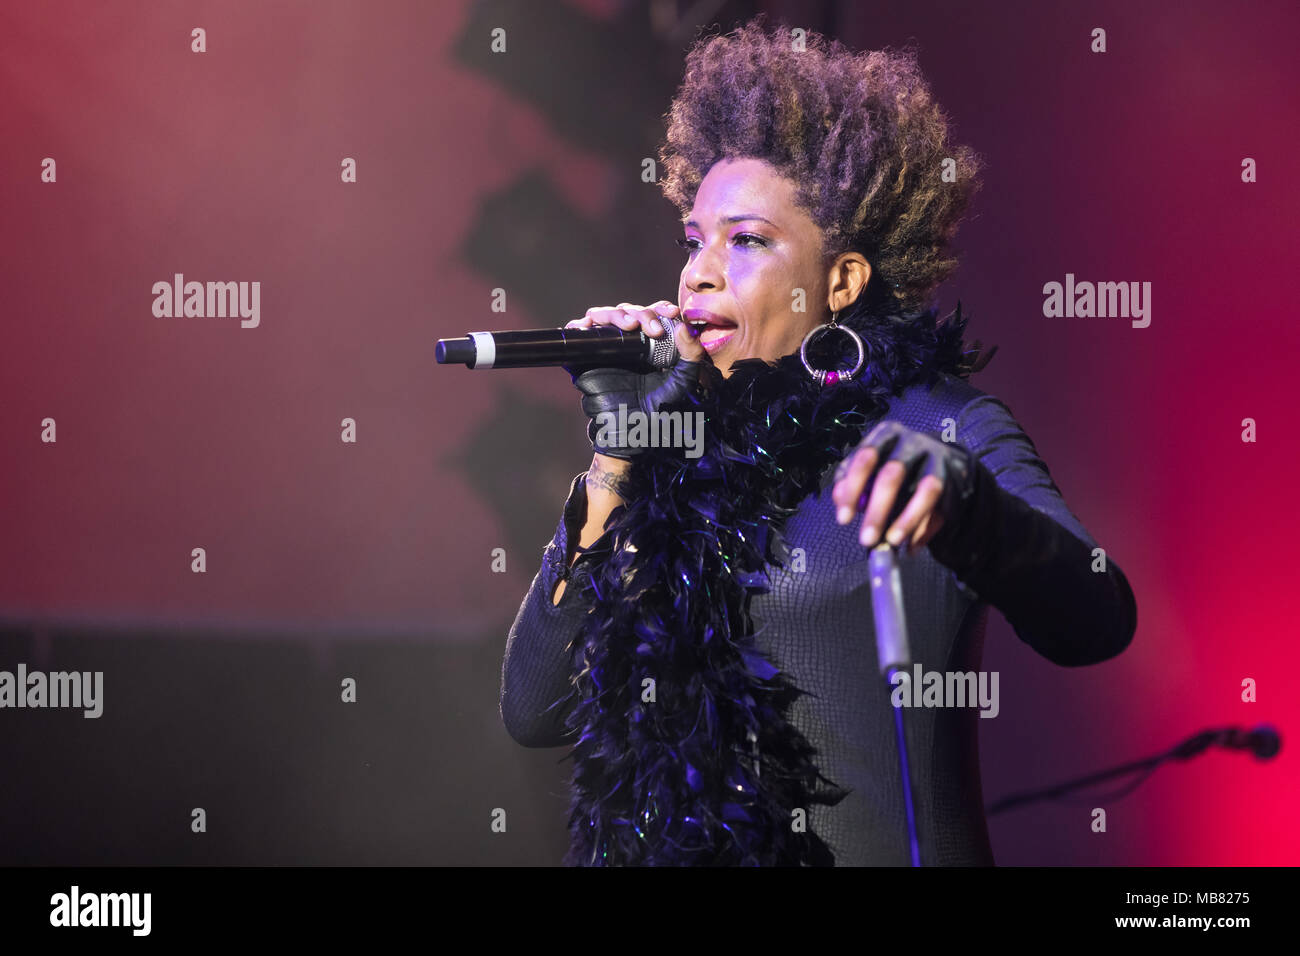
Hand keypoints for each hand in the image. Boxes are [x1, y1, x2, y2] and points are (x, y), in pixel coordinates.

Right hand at [564, 301, 707, 459]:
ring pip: (603, 316)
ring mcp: (603, 347)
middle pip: (627, 311)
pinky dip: (578, 325)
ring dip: (616, 315)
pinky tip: (589, 325)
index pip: (651, 314)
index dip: (660, 308)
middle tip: (655, 330)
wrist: (633, 428)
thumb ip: (691, 355)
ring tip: (630, 326)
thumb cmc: (658, 407)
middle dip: (642, 315)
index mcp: (647, 341)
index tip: (673, 313)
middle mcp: (624, 340)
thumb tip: (684, 326)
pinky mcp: (583, 357)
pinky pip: (576, 334)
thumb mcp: (682, 380)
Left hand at [831, 421, 977, 552]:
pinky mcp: (955, 480)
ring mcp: (937, 459)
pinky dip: (925, 530)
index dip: (852, 490)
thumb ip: (850, 480)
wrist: (940, 459)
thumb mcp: (870, 466)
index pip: (865, 458)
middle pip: (893, 474)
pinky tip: (911, 547)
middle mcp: (913, 442)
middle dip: (878, 511)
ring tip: (893, 542)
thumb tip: (840, 501)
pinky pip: (942, 507)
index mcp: (887, 434)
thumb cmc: (894, 463)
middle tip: (866, 539)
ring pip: (926, 489)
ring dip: (908, 520)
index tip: (844, 519)